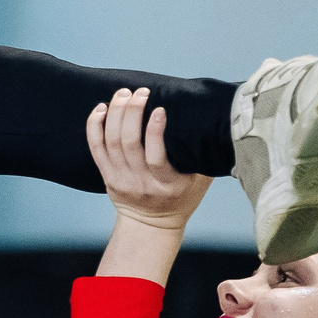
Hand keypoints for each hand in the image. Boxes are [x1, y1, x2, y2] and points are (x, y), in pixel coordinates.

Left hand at [86, 87, 208, 230]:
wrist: (152, 225)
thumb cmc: (182, 197)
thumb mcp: (201, 180)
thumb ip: (206, 155)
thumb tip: (222, 124)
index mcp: (167, 184)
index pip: (156, 156)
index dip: (155, 131)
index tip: (159, 108)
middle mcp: (141, 183)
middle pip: (129, 144)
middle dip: (132, 113)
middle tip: (140, 92)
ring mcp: (121, 180)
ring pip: (112, 142)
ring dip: (115, 114)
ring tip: (123, 94)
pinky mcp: (107, 176)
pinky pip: (96, 148)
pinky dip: (95, 126)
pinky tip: (101, 108)